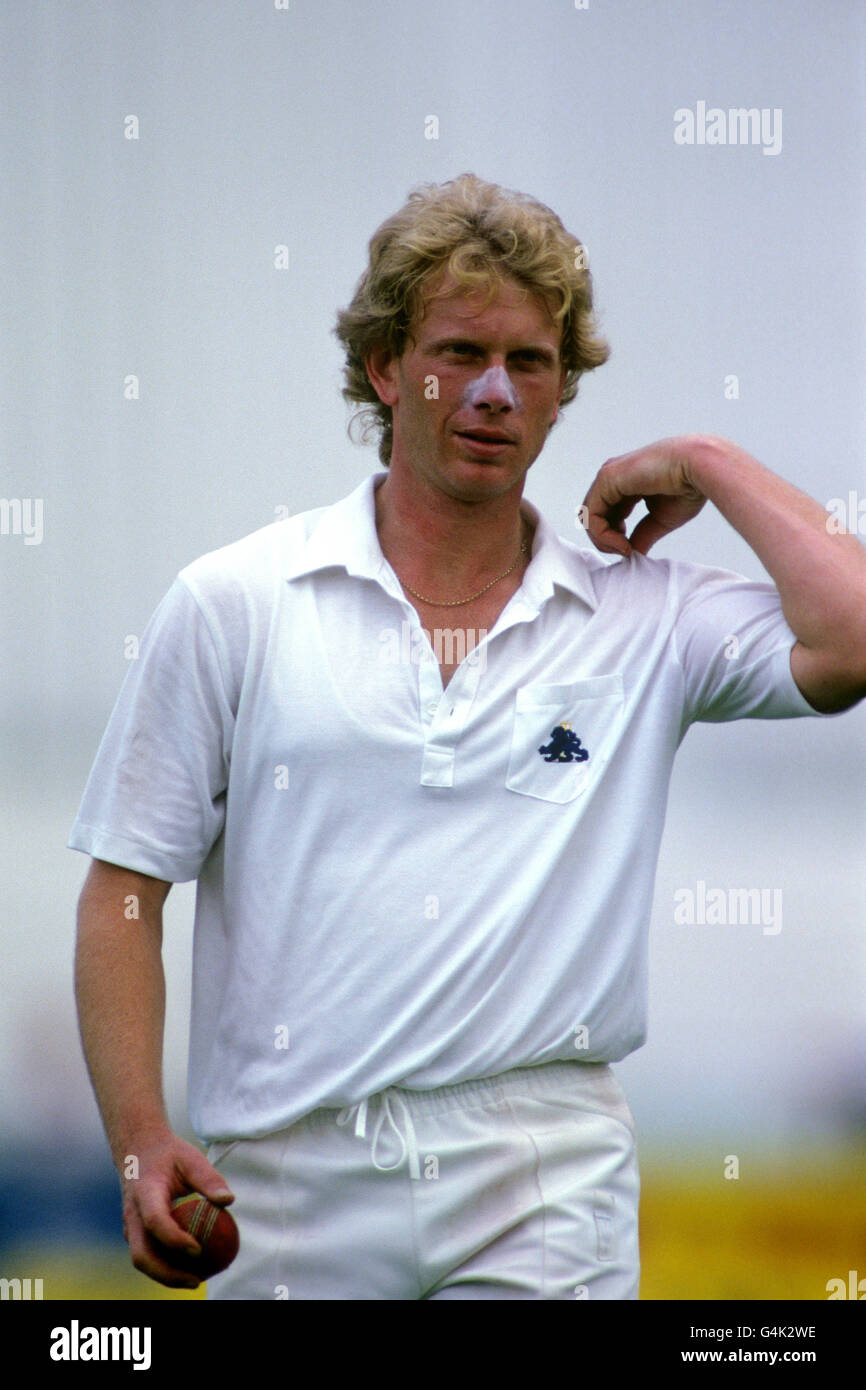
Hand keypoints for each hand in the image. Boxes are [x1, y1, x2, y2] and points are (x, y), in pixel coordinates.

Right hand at [119, 1126, 234, 1288]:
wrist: (138, 1151)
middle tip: (197, 1280)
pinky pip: (147, 1254)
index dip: (175, 1239)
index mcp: (145, 1192)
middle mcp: (133, 1213)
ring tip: (197, 1280)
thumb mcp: (190, 1158)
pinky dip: (164, 1266)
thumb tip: (228, 1201)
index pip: (155, 1221)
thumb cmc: (169, 1155)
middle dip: (167, 1274)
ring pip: (142, 1259)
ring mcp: (131, 1226)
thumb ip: (208, 1178)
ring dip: (166, 1275)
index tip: (198, 1249)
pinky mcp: (135, 1233)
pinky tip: (189, 1268)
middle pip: (142, 1254)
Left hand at [582, 435, 711, 556]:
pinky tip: (622, 542)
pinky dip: (602, 535)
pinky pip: (591, 514)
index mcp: (626, 484)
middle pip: (595, 516)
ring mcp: (609, 476)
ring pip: (589, 516)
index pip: (607, 515)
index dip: (614, 538)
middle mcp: (614, 478)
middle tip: (626, 552)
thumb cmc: (689, 486)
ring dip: (603, 540)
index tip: (631, 550)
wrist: (700, 467)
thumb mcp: (660, 519)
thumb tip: (631, 554)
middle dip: (606, 541)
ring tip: (624, 549)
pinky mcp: (607, 478)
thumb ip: (642, 535)